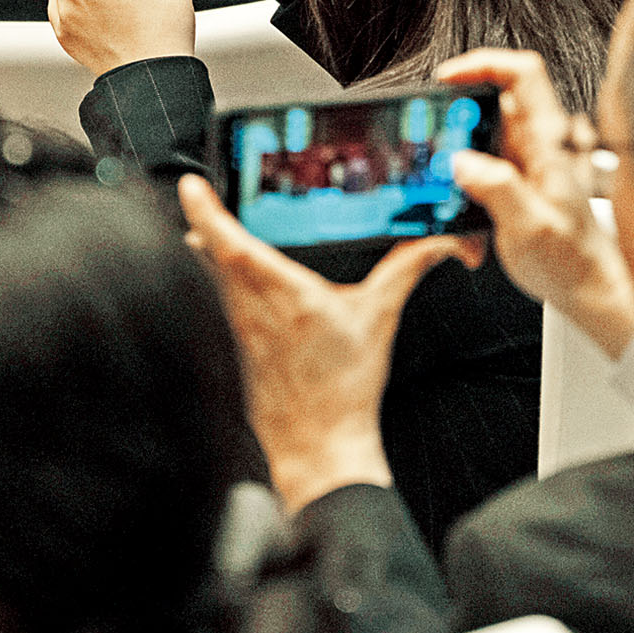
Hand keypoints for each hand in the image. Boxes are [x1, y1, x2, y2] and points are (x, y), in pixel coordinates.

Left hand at [180, 175, 482, 511]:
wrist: (320, 446)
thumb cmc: (345, 389)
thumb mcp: (380, 319)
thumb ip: (406, 270)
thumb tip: (442, 244)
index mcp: (286, 296)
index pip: (232, 245)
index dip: (207, 212)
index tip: (191, 186)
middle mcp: (253, 309)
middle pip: (212, 254)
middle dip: (203, 219)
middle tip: (197, 191)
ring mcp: (240, 330)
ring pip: (213, 276)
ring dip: (210, 246)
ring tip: (208, 217)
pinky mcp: (238, 347)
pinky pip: (222, 300)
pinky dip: (221, 277)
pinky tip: (231, 271)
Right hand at [436, 49, 633, 360]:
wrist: (588, 290)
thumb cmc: (572, 262)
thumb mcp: (530, 227)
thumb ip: (498, 189)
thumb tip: (462, 161)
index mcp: (547, 144)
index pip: (523, 75)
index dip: (484, 64)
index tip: (448, 78)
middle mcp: (537, 145)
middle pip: (492, 101)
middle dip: (455, 118)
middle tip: (434, 142)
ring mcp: (526, 162)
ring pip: (480, 135)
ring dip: (456, 156)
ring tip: (446, 188)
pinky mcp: (516, 181)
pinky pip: (479, 166)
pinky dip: (463, 183)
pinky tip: (462, 213)